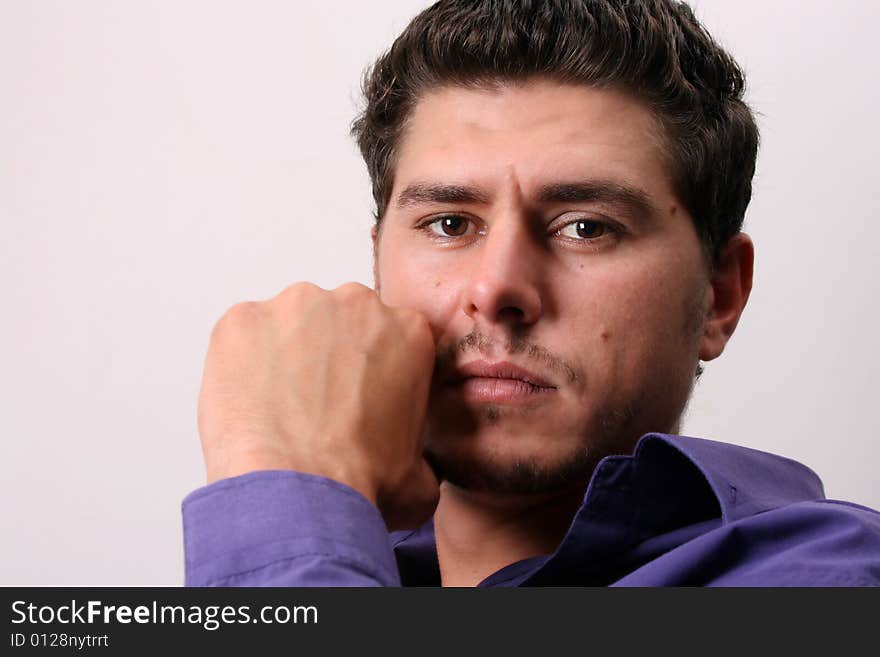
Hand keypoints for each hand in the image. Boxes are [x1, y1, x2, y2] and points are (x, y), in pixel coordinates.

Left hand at [197, 282, 439, 529]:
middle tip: (315, 403)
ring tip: (278, 407)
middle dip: (328, 353)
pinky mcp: (244, 319)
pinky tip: (248, 403)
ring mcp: (296, 305)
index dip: (372, 368)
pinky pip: (240, 334)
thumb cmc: (359, 480)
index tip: (356, 395)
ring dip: (284, 353)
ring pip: (289, 322)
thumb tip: (413, 470)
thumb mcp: (418, 474)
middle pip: (339, 319)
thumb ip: (420, 453)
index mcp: (407, 330)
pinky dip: (240, 362)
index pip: (390, 335)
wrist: (301, 491)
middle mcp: (355, 304)